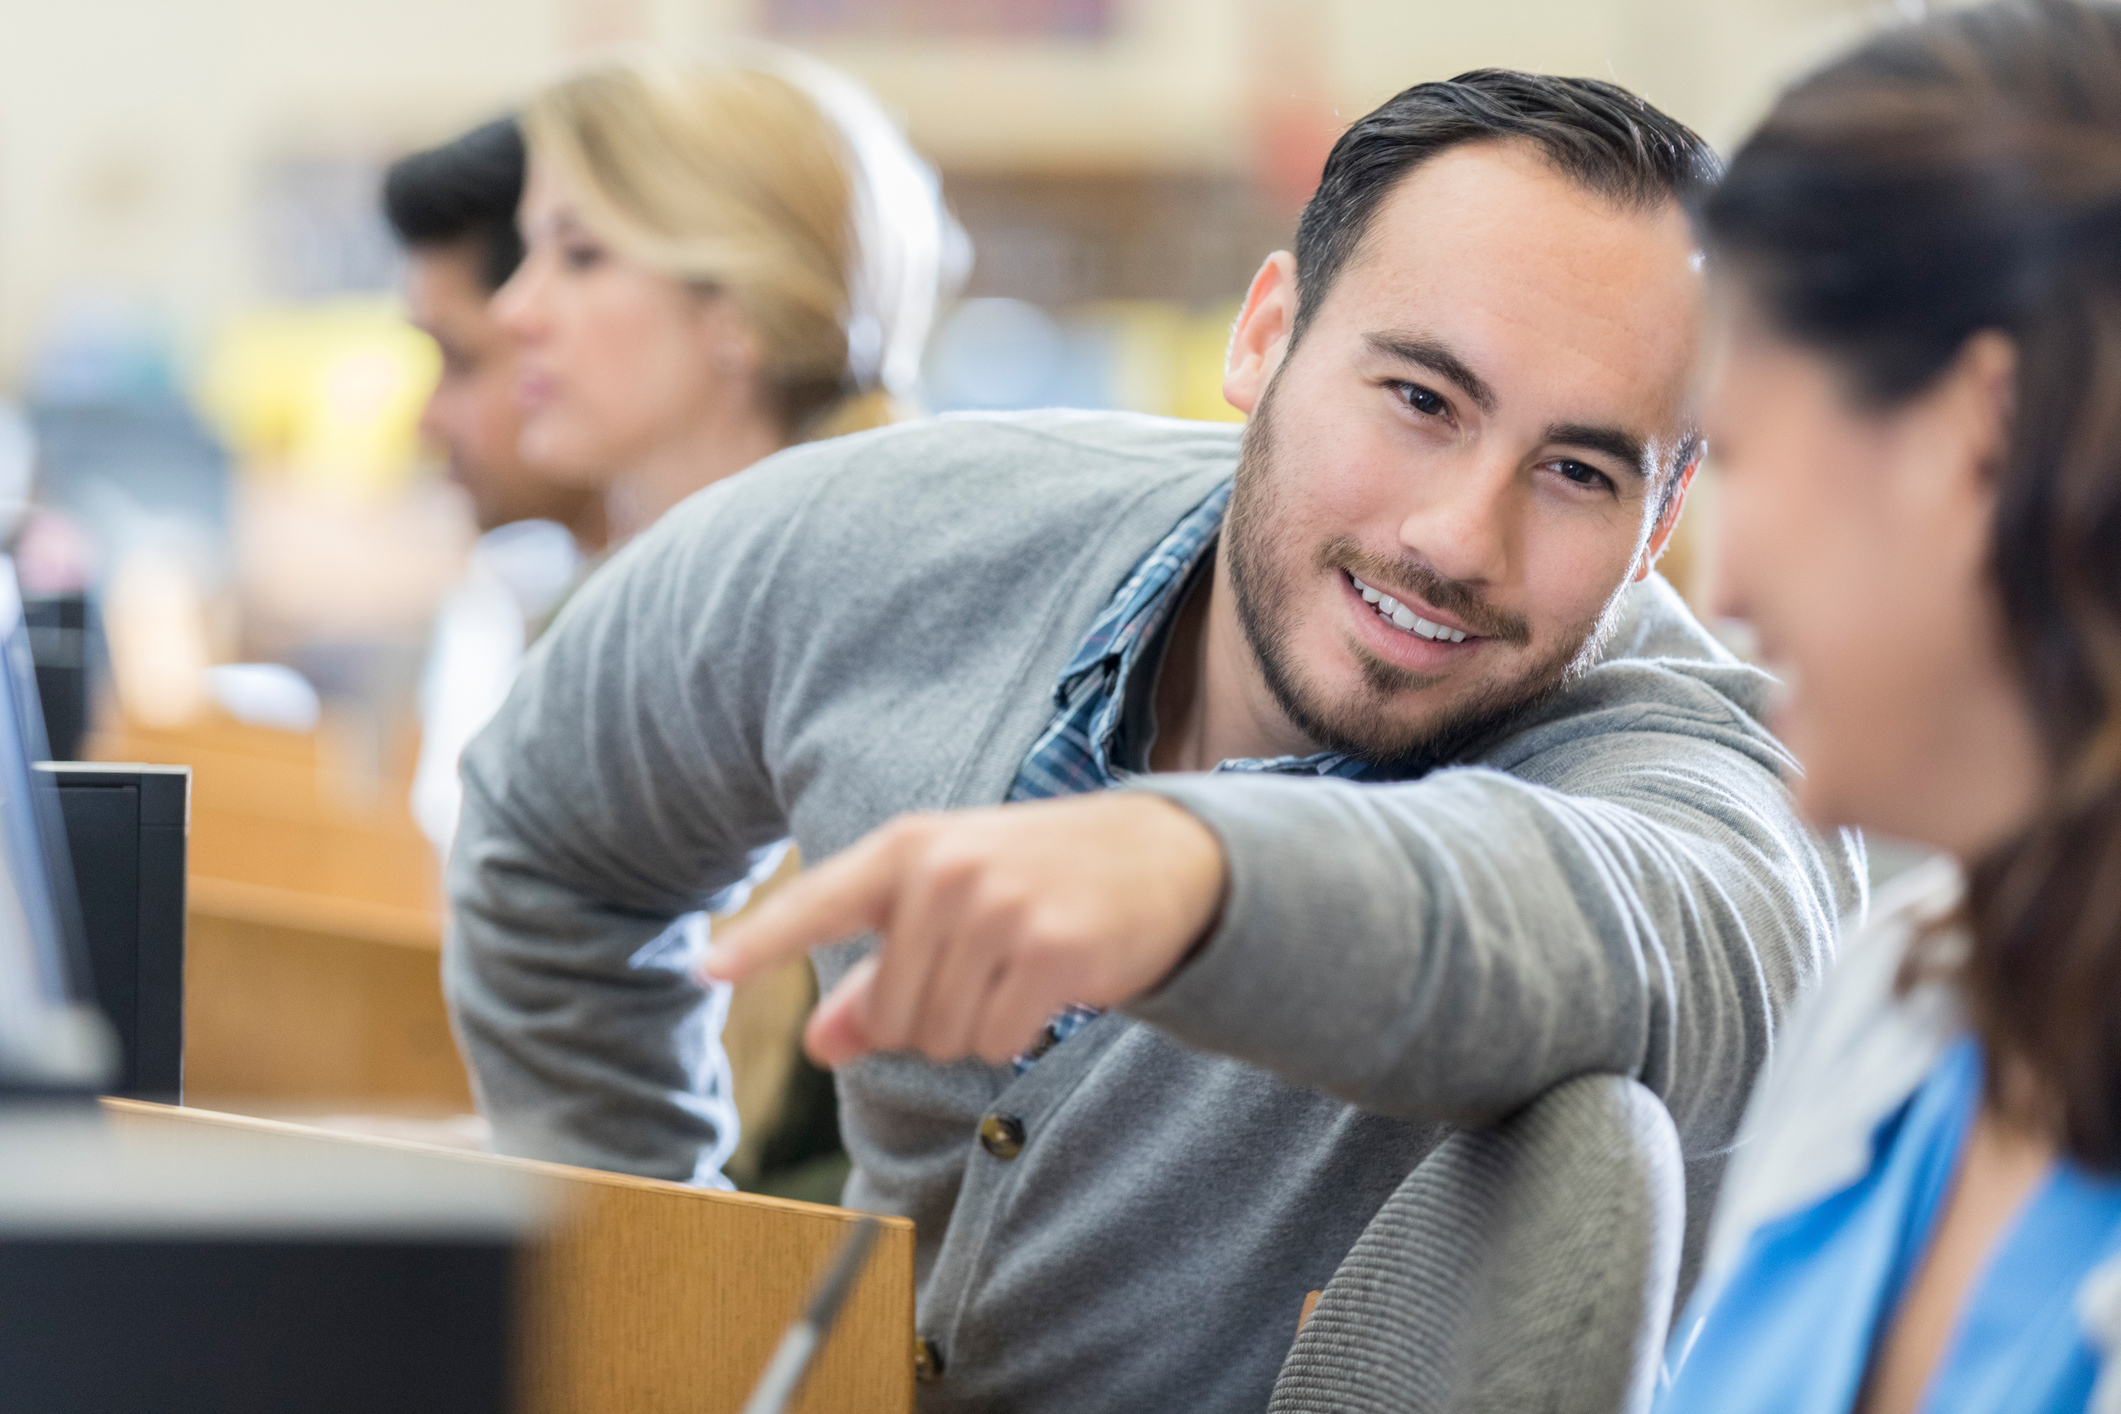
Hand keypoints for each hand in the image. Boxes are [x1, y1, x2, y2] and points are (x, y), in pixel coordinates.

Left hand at [699, 793, 1227, 1067]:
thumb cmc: (1038, 880)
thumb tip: (821, 1043)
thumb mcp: (948, 907)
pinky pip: (996, 1039)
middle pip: (891, 1013)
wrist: (1160, 856)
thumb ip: (879, 975)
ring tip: (1017, 970)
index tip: (707, 968)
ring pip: (941, 1034)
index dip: (760, 942)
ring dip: (976, 1027)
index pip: (819, 902)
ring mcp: (997, 907)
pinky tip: (1048, 986)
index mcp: (907, 850)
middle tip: (983, 970)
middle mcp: (944, 873)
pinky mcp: (1049, 948)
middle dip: (930, 1019)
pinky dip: (1017, 1032)